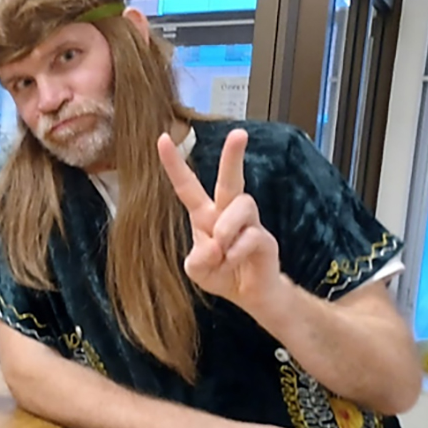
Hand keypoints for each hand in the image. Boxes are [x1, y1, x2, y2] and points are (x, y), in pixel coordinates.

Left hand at [158, 129, 282, 312]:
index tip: (162, 139)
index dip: (174, 164)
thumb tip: (211, 245)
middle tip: (239, 133)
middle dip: (233, 156)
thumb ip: (196, 260)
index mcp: (205, 215)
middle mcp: (228, 213)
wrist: (251, 293)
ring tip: (222, 250)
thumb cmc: (221, 274)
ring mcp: (249, 223)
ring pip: (241, 206)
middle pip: (230, 179)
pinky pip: (250, 236)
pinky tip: (234, 262)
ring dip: (226, 230)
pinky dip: (236, 253)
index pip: (187, 186)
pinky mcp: (265, 238)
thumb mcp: (197, 271)